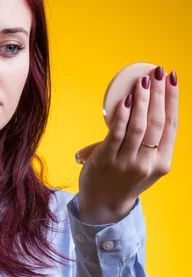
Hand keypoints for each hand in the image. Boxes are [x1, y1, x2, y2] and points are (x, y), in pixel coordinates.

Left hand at [75, 66, 178, 219]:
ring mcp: (127, 163)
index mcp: (162, 162)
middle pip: (157, 122)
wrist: (104, 205)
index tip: (172, 78)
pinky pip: (116, 133)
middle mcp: (148, 163)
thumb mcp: (145, 163)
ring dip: (142, 100)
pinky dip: (122, 115)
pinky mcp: (106, 161)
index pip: (171, 125)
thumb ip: (148, 139)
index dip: (173, 99)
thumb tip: (143, 99)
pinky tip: (126, 100)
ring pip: (139, 126)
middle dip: (159, 93)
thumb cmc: (125, 178)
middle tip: (157, 72)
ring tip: (142, 81)